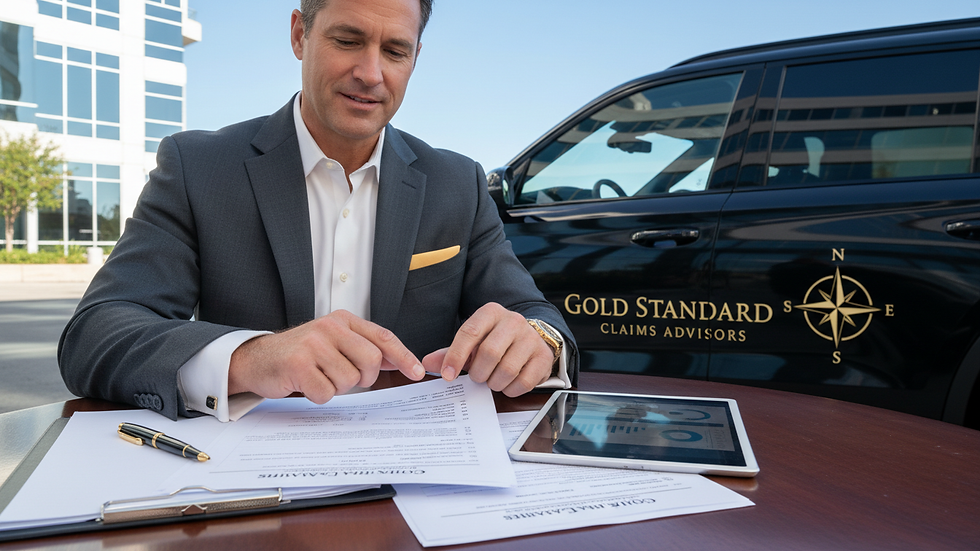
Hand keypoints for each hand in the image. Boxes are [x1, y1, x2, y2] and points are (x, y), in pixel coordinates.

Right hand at [228, 310, 424, 403]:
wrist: (256, 359)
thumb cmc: (300, 354)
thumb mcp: (333, 343)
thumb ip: (363, 349)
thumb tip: (400, 361)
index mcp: (342, 320)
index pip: (382, 337)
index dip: (403, 356)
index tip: (417, 372)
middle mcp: (330, 327)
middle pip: (371, 361)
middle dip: (363, 378)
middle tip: (343, 377)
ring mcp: (313, 344)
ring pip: (349, 380)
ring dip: (336, 387)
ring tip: (318, 377)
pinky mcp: (298, 364)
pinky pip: (326, 393)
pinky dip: (318, 396)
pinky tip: (306, 385)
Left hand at [421, 303, 555, 396]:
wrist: (530, 339)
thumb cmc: (495, 342)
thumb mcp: (471, 343)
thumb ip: (449, 353)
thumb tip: (427, 364)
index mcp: (491, 312)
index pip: (469, 332)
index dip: (455, 357)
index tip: (447, 375)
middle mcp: (513, 321)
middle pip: (489, 353)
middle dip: (478, 373)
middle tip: (478, 377)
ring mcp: (531, 338)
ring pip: (507, 370)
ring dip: (494, 383)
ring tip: (493, 379)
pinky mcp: (544, 357)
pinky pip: (523, 382)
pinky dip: (510, 389)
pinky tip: (508, 383)